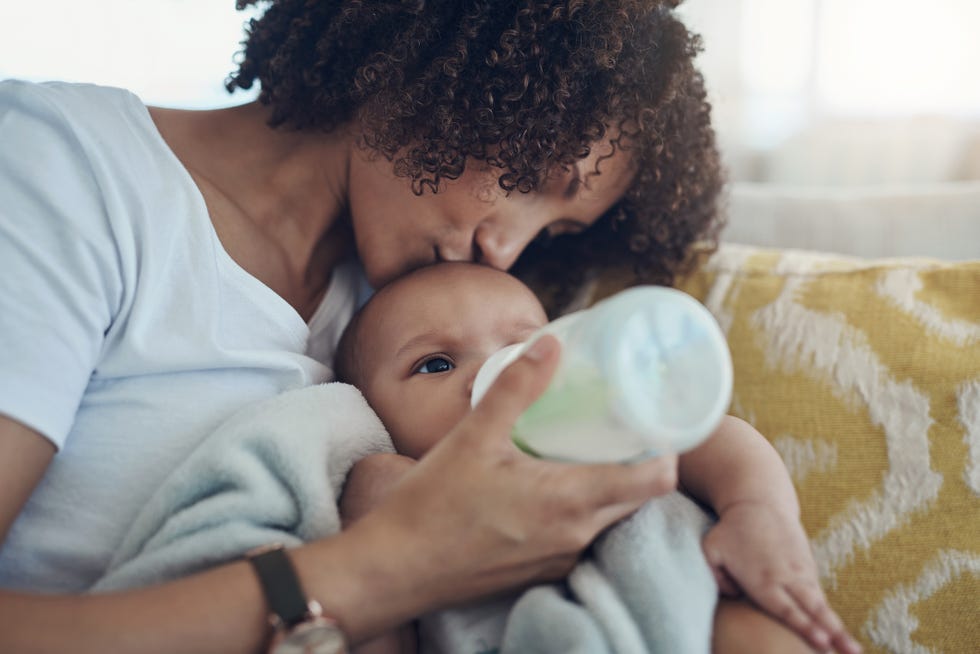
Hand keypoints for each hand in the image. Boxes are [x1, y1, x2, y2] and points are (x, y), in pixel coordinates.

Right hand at [349, 335, 678, 610]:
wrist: (395, 569)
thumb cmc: (432, 504)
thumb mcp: (474, 436)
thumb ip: (518, 387)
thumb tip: (550, 343)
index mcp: (570, 500)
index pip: (656, 479)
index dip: (667, 447)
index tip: (654, 420)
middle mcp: (576, 535)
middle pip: (640, 498)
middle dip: (640, 461)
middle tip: (622, 425)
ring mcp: (561, 558)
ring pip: (611, 518)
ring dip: (610, 486)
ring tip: (589, 448)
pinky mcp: (542, 570)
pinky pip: (582, 536)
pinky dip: (583, 509)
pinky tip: (553, 484)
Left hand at [702, 500, 861, 653]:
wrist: (760, 503)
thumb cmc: (730, 530)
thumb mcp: (711, 550)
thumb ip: (717, 577)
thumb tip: (734, 596)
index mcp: (764, 579)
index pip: (786, 609)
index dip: (804, 626)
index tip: (821, 642)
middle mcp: (788, 577)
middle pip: (814, 610)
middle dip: (833, 632)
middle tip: (851, 653)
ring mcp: (801, 571)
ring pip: (822, 605)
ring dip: (839, 629)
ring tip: (854, 651)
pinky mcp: (808, 566)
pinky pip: (820, 594)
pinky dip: (830, 614)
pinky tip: (840, 635)